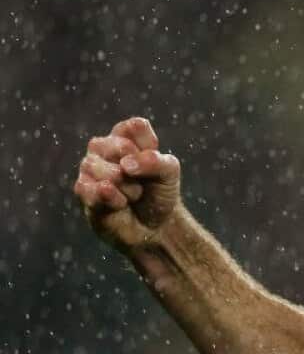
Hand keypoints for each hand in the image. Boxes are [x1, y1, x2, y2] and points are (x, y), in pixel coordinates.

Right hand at [73, 117, 182, 250]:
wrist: (153, 226)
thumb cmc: (159, 192)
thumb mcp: (170, 173)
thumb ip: (155, 161)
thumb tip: (126, 164)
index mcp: (124, 135)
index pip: (136, 127)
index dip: (149, 149)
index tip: (154, 163)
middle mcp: (102, 146)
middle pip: (123, 148)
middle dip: (140, 172)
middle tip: (141, 183)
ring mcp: (89, 167)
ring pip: (112, 172)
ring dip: (130, 189)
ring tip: (131, 195)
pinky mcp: (82, 190)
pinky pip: (99, 190)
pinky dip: (117, 201)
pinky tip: (120, 205)